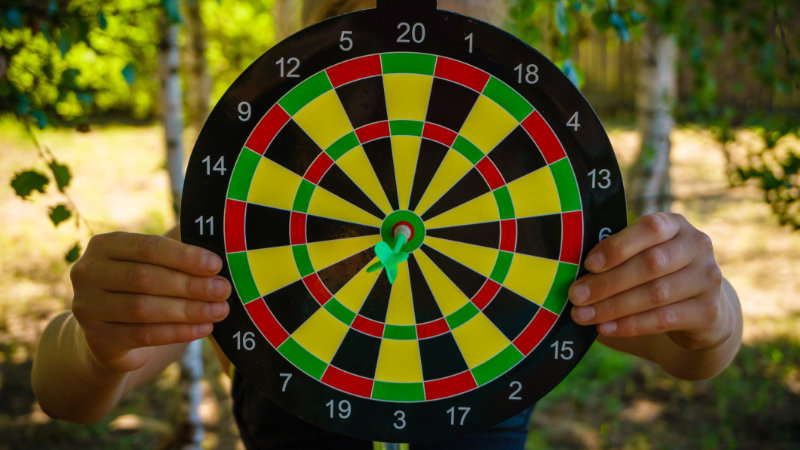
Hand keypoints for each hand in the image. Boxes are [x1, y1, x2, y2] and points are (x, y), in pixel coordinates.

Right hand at [70, 232, 230, 372]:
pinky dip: (179, 332)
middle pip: (145, 278)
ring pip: (144, 309)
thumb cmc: (141, 288)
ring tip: (219, 310)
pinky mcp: (98, 339)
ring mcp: (87, 308)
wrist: (111, 335)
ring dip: (188, 310)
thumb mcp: (152, 264)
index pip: (147, 246)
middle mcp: (87, 273)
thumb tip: (219, 240)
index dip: (184, 256)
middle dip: (190, 284)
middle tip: (223, 290)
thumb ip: (177, 250)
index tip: (216, 265)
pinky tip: (204, 328)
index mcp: (103, 246)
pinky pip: (144, 335)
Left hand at [569, 212, 731, 350]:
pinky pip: (664, 319)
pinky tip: (605, 328)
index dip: (618, 246)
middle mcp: (697, 246)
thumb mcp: (640, 257)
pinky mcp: (709, 310)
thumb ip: (617, 257)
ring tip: (583, 315)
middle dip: (607, 282)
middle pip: (651, 264)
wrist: (700, 309)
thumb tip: (570, 268)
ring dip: (613, 307)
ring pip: (656, 293)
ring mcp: (708, 278)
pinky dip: (630, 325)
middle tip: (575, 295)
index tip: (588, 264)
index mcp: (675, 225)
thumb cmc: (654, 275)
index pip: (650, 228)